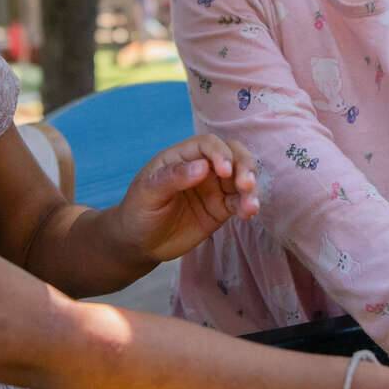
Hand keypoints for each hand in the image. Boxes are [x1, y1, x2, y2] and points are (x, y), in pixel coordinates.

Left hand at [113, 135, 258, 263]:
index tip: (224, 171)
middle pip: (232, 155)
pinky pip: (239, 202)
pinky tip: (248, 213)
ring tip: (250, 206)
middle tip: (246, 185)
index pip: (209, 144)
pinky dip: (247, 205)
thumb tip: (204, 166)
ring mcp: (214, 188)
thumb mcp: (148, 193)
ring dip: (250, 187)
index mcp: (182, 156)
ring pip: (241, 178)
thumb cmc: (138, 212)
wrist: (139, 244)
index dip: (220, 153)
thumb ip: (173, 178)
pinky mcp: (221, 208)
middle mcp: (202, 167)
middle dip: (244, 166)